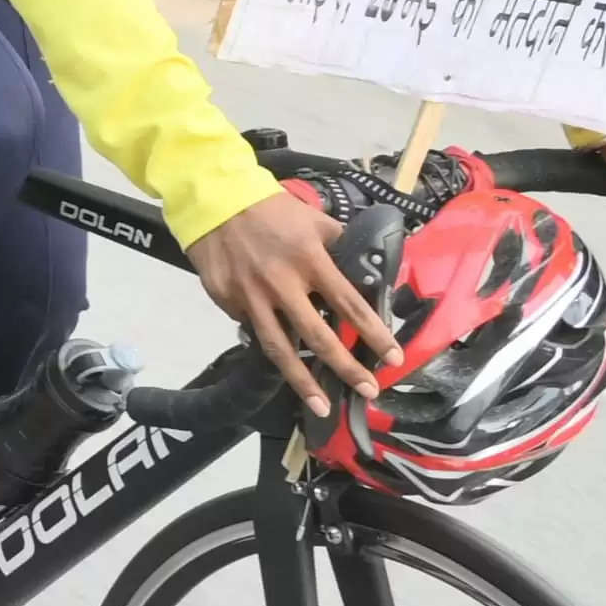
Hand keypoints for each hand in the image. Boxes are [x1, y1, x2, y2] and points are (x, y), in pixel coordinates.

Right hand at [189, 186, 401, 421]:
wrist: (212, 199)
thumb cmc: (270, 208)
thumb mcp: (313, 219)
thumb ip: (340, 244)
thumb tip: (371, 269)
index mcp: (309, 259)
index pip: (350, 304)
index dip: (374, 334)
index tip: (393, 358)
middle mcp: (281, 283)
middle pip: (318, 337)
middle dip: (347, 367)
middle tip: (369, 389)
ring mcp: (250, 296)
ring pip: (280, 349)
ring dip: (303, 382)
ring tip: (323, 406)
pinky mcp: (226, 301)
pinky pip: (252, 328)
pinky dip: (269, 343)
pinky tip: (282, 359)